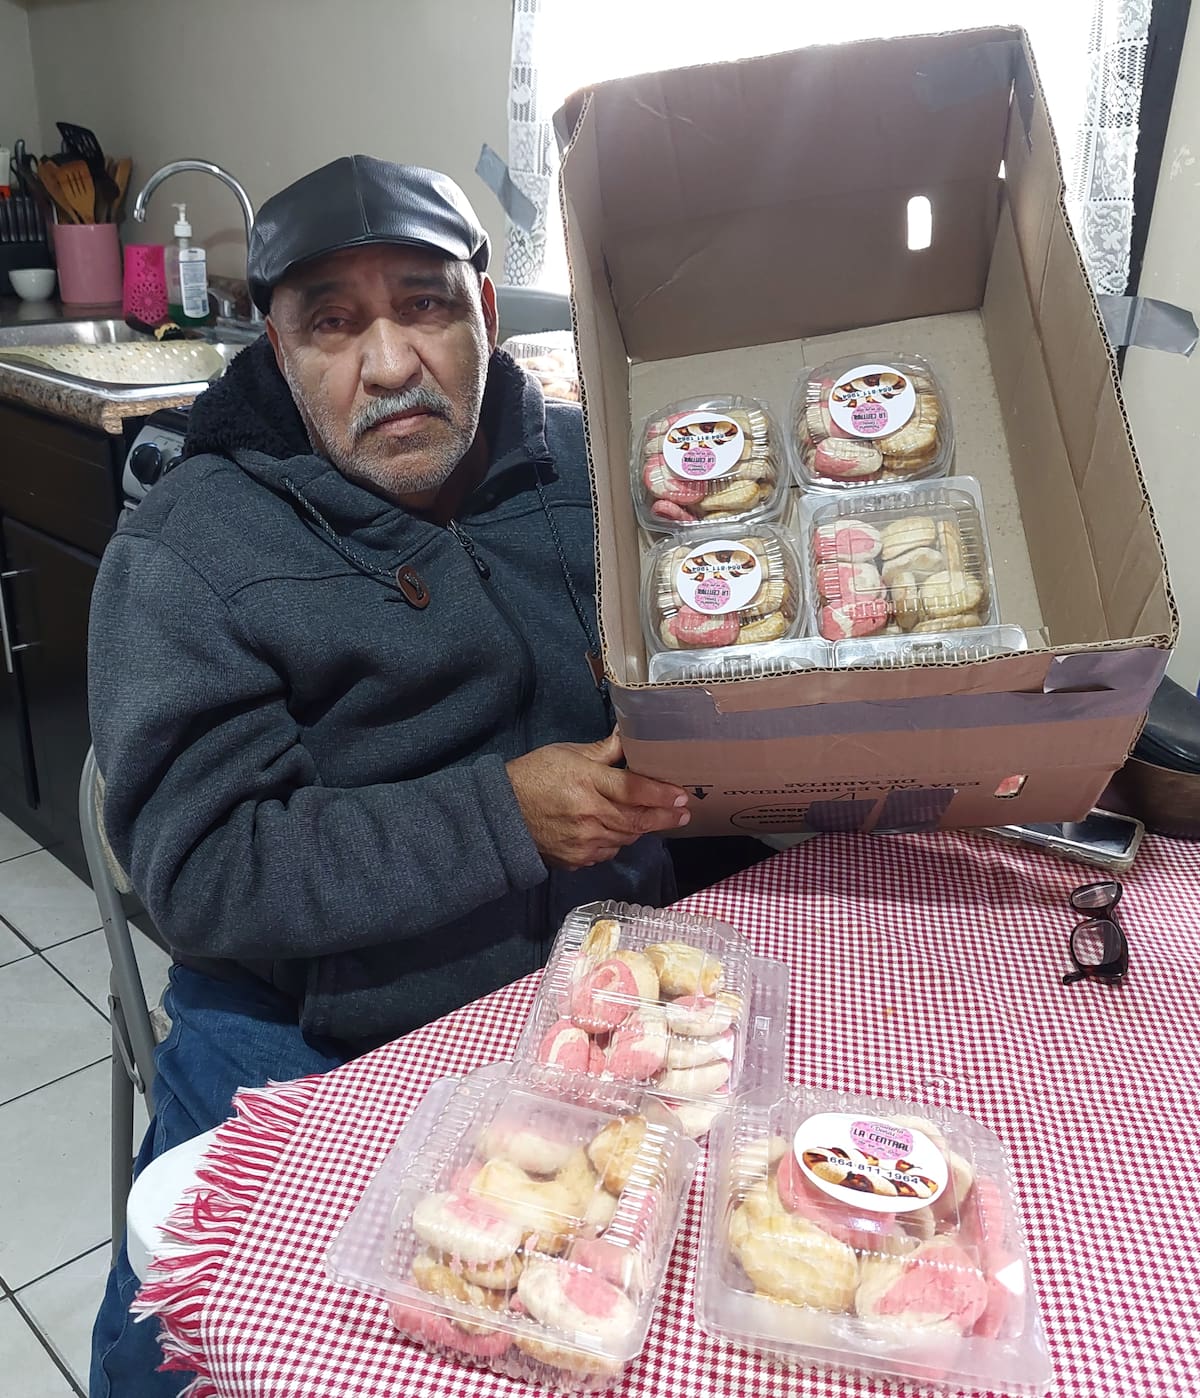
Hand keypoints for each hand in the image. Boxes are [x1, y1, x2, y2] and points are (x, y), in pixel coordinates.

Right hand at [507, 731, 689, 869]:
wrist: (503, 813)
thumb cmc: (535, 775)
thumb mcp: (569, 753)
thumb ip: (604, 751)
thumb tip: (630, 737)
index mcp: (586, 782)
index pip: (634, 790)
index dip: (661, 794)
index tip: (681, 796)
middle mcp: (588, 814)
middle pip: (636, 820)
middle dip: (664, 817)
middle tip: (683, 814)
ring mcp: (583, 841)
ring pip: (626, 838)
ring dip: (641, 828)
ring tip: (652, 819)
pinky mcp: (577, 859)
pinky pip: (609, 852)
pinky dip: (617, 841)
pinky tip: (616, 830)